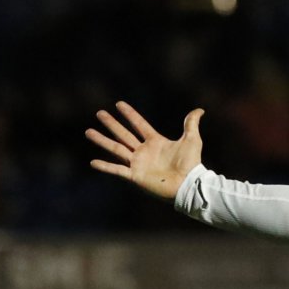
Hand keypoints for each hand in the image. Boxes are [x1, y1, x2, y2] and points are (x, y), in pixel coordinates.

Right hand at [85, 101, 203, 199]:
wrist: (189, 184)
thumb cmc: (191, 164)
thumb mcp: (192, 140)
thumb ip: (191, 124)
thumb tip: (199, 110)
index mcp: (155, 142)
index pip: (139, 124)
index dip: (130, 114)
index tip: (118, 104)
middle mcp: (144, 152)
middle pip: (123, 134)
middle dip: (111, 124)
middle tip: (99, 113)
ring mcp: (138, 164)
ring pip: (116, 149)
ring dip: (102, 140)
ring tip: (88, 132)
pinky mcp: (135, 176)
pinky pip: (117, 170)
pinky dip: (106, 166)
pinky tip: (93, 162)